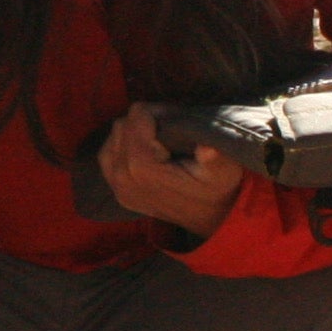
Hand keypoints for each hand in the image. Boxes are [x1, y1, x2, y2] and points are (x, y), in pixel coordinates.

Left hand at [100, 103, 239, 234]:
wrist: (211, 218)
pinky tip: (144, 150)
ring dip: (133, 132)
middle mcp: (123, 178)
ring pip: (113, 136)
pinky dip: (122, 147)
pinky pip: (107, 155)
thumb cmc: (218, 189)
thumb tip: (207, 148)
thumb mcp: (224, 172)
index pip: (136, 116)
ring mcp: (117, 187)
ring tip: (157, 139)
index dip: (158, 111)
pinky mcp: (117, 192)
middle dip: (144, 121)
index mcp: (144, 168)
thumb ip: (215, 159)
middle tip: (169, 128)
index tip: (176, 120)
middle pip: (122, 125)